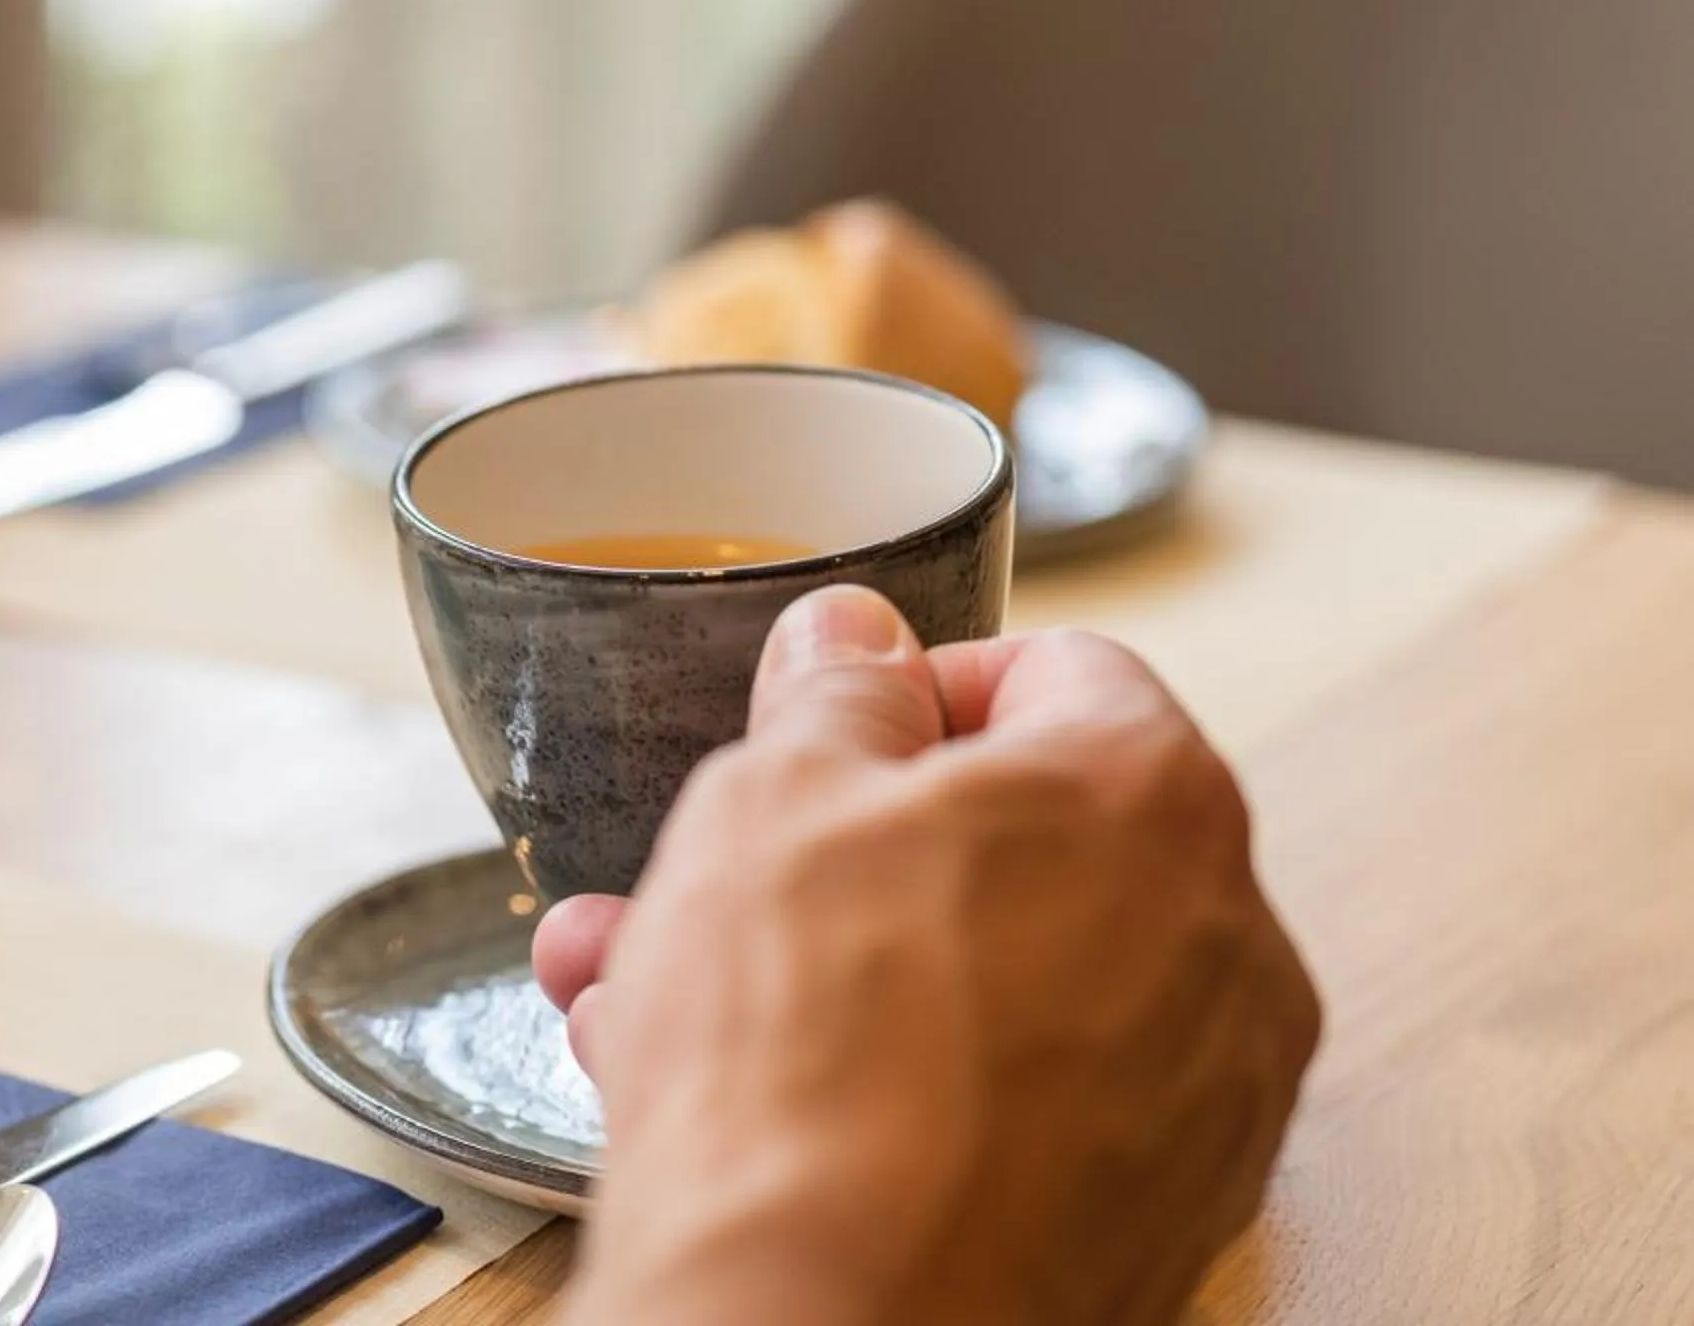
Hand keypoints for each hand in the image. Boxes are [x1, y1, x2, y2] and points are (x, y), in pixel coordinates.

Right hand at [538, 586, 1320, 1325]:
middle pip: (1013, 849)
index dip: (916, 686)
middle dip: (831, 854)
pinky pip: (1001, 1112)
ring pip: (985, 990)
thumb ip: (833, 695)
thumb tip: (857, 642)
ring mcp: (1197, 1105)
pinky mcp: (1145, 1227)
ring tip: (649, 995)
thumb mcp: (772, 796)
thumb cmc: (810, 1056)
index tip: (829, 724)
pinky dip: (884, 1090)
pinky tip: (730, 1101)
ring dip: (822, 975)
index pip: (1059, 672)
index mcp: (1152, 796)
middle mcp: (1220, 946)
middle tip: (713, 874)